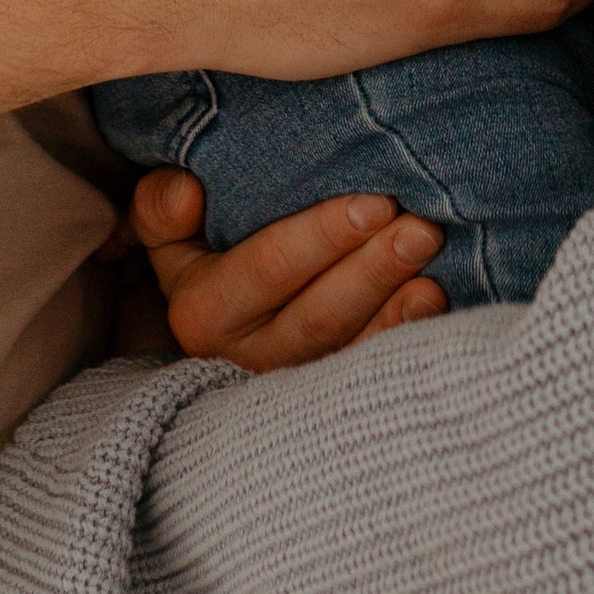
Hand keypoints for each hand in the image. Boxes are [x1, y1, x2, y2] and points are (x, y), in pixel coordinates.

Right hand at [131, 166, 448, 369]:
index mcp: (203, 312)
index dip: (322, 237)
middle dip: (373, 269)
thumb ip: (162, 207)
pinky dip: (404, 335)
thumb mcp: (166, 235)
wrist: (216, 329)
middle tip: (421, 227)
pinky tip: (432, 300)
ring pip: (346, 348)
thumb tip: (188, 194)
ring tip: (432, 254)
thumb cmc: (200, 257)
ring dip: (395, 303)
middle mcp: (244, 357)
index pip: (268, 269)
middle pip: (317, 315)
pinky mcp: (326, 399)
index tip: (375, 203)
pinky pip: (368, 372)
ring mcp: (289, 386)